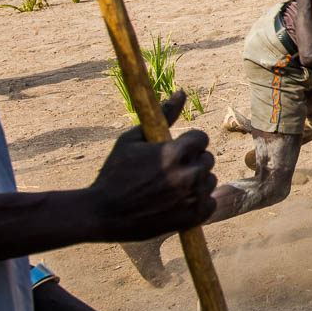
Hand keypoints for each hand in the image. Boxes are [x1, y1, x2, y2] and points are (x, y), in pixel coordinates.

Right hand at [84, 91, 216, 240]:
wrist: (102, 214)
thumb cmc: (114, 173)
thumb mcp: (132, 140)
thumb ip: (164, 115)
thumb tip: (182, 92)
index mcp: (175, 153)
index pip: (201, 138)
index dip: (188, 144)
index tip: (174, 152)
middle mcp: (188, 174)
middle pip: (207, 159)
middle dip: (191, 161)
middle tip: (168, 171)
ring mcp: (192, 197)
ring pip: (209, 180)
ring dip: (195, 182)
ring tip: (169, 188)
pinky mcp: (193, 218)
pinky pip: (209, 203)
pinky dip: (197, 203)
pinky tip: (177, 202)